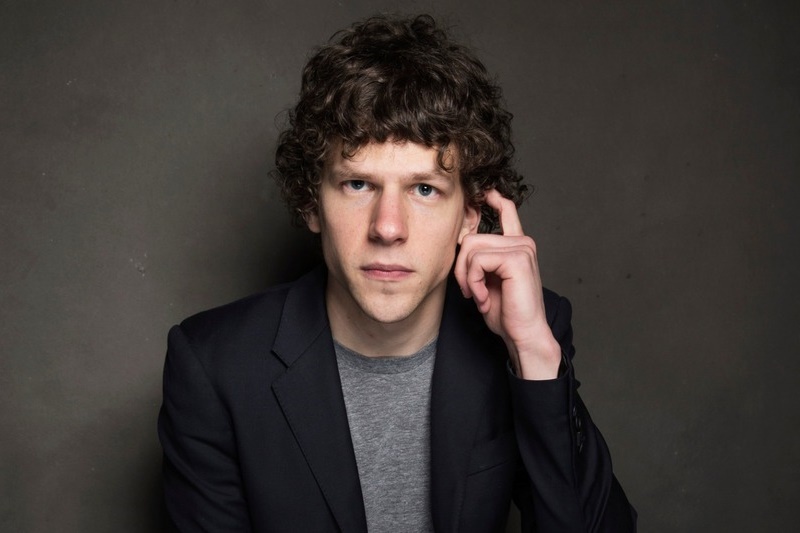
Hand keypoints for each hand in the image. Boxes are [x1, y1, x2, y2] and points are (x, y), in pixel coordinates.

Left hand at [454, 190, 560, 378]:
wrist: (523, 334)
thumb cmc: (505, 312)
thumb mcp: (486, 280)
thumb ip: (479, 260)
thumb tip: (462, 241)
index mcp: (517, 246)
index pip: (507, 210)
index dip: (492, 198)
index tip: (483, 192)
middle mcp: (522, 242)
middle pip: (471, 238)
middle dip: (461, 267)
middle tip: (469, 291)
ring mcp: (522, 248)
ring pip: (471, 248)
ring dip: (466, 277)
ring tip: (477, 296)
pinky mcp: (517, 258)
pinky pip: (478, 261)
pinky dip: (473, 282)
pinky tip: (483, 298)